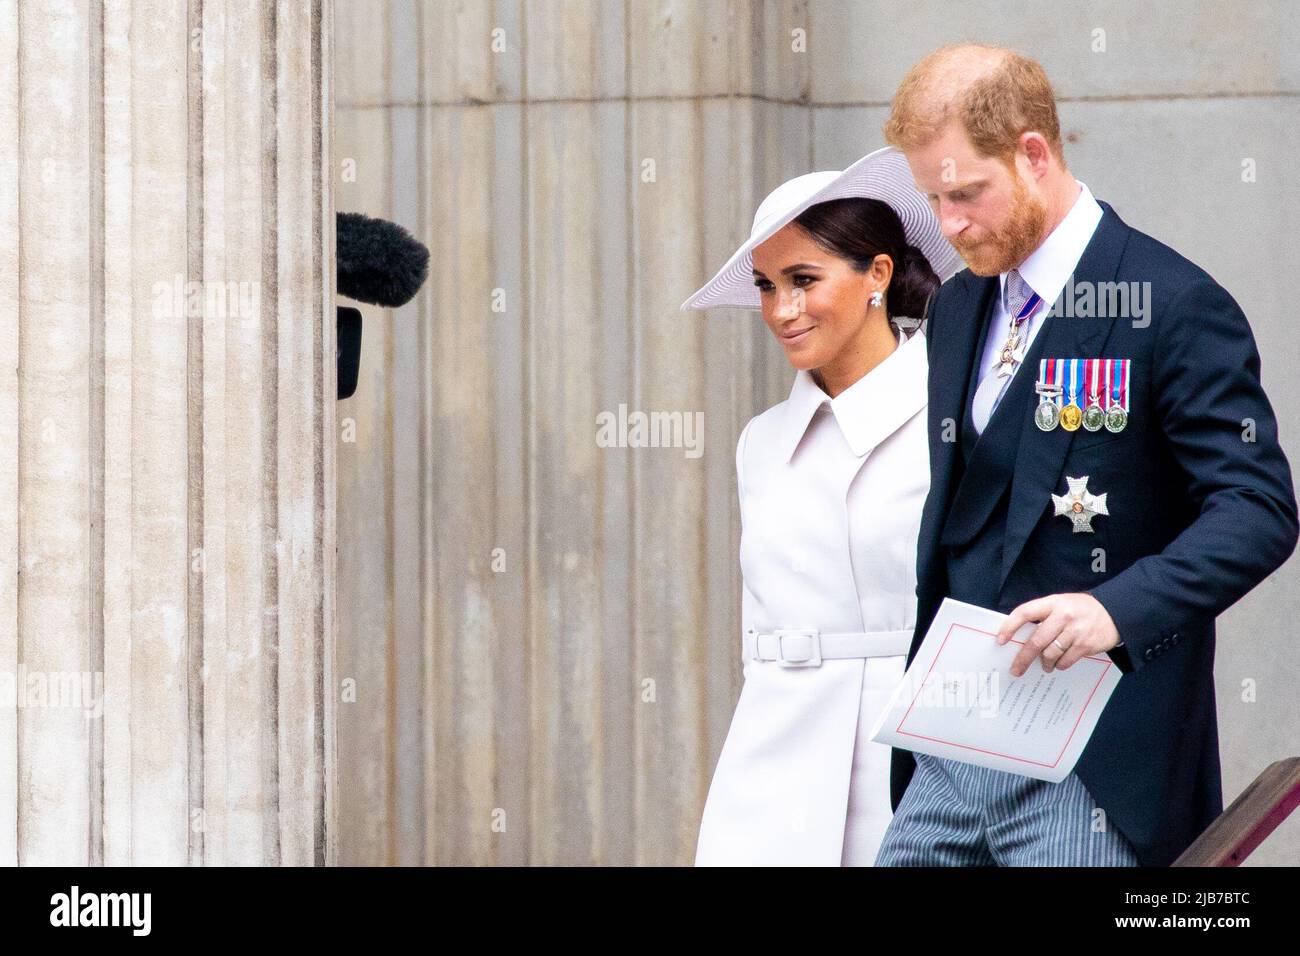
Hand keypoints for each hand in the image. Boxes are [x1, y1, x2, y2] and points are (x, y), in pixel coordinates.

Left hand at [995, 593, 1120, 675]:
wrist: (1115, 613)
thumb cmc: (1081, 609)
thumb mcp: (1062, 603)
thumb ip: (1044, 615)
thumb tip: (1021, 635)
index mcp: (1053, 603)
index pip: (1025, 612)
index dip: (1010, 626)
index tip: (1001, 640)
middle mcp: (1063, 616)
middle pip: (1036, 640)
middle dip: (1023, 658)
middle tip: (1016, 669)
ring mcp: (1075, 631)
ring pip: (1050, 653)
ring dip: (1045, 663)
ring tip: (1045, 666)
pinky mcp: (1086, 645)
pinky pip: (1065, 661)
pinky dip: (1059, 665)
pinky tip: (1059, 663)